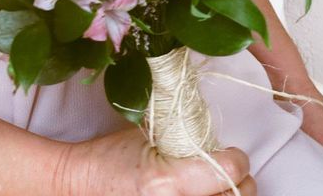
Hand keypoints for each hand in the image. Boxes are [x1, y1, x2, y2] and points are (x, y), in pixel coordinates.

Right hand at [57, 128, 254, 195]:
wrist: (82, 186)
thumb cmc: (112, 157)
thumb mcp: (148, 137)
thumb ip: (186, 138)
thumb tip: (219, 139)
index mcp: (168, 182)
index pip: (229, 171)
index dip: (236, 158)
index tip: (231, 152)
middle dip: (240, 182)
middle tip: (229, 170)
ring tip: (218, 186)